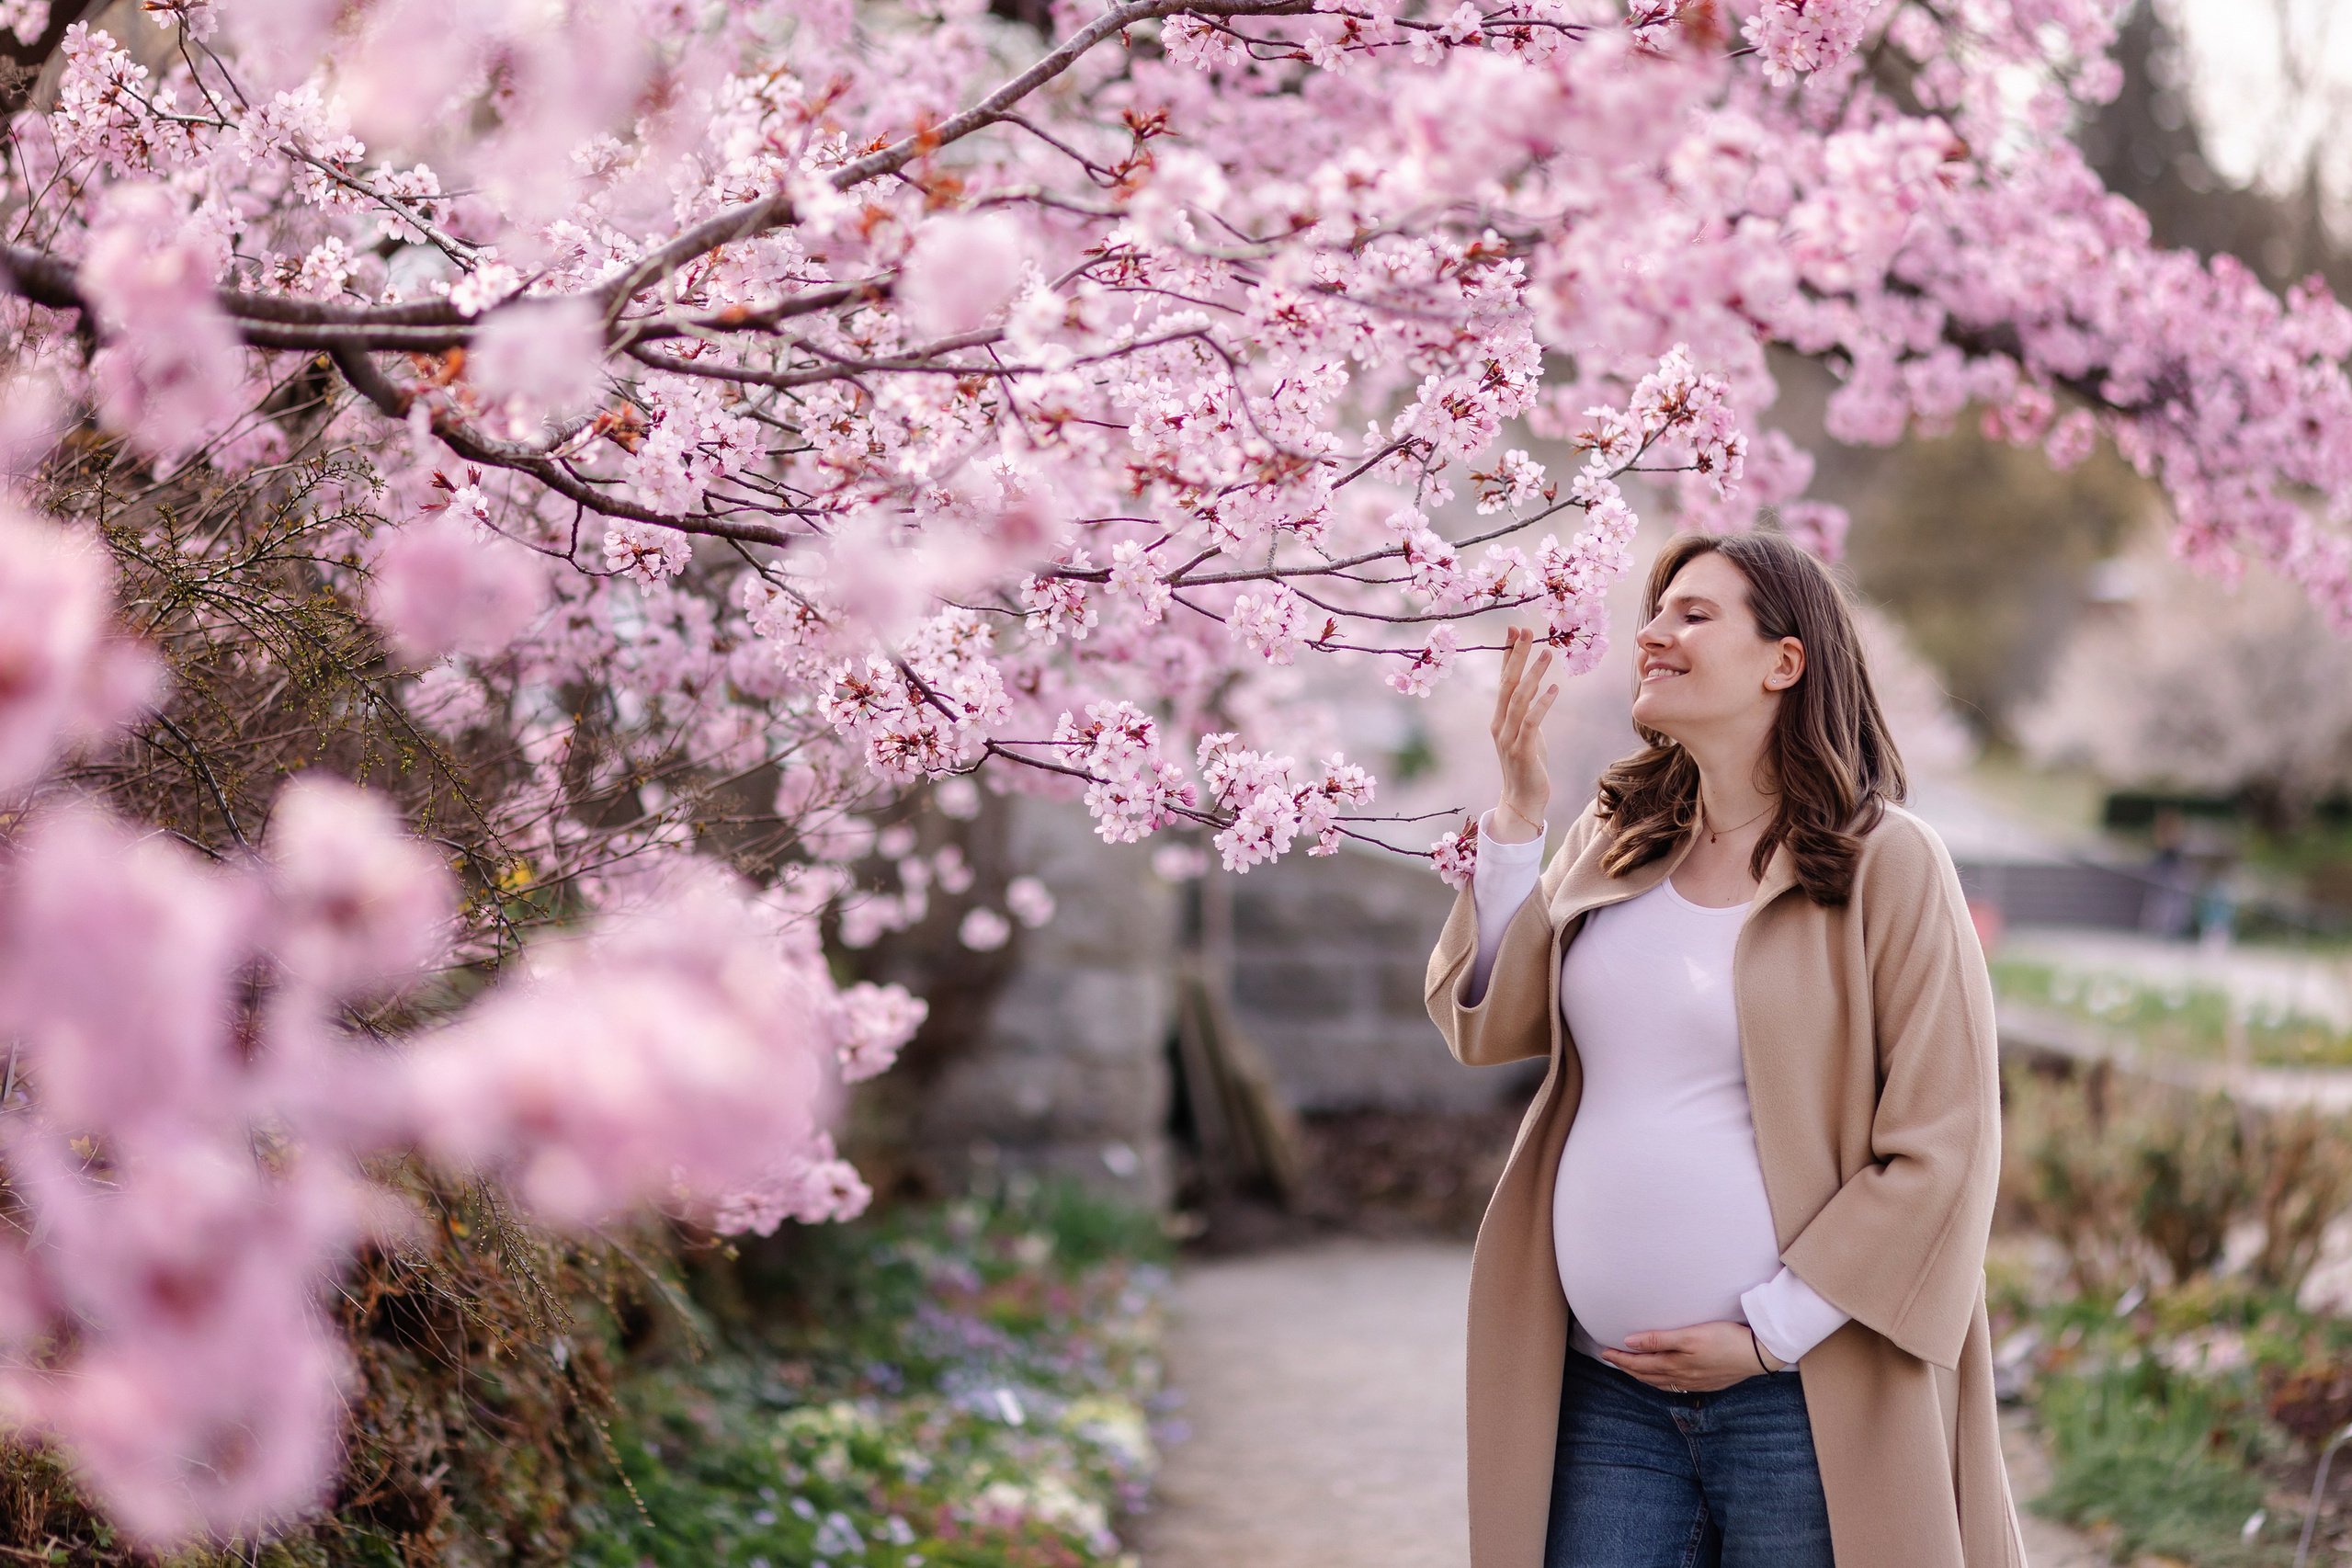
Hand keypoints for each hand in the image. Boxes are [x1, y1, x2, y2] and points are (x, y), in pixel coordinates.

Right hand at [1489, 627, 1557, 843]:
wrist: (1522, 799)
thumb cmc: (1527, 762)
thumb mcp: (1526, 729)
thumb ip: (1526, 706)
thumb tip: (1535, 681)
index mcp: (1499, 716)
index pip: (1502, 678)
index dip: (1507, 654)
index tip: (1513, 629)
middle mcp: (1499, 723)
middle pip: (1506, 683)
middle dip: (1516, 655)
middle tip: (1526, 631)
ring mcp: (1508, 737)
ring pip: (1518, 699)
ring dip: (1532, 674)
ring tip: (1547, 653)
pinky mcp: (1521, 751)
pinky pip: (1531, 722)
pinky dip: (1541, 704)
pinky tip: (1554, 689)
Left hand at [1601, 1321, 1778, 1391]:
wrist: (1758, 1354)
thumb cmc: (1724, 1339)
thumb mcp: (1689, 1335)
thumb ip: (1659, 1339)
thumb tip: (1630, 1342)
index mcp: (1675, 1365)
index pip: (1639, 1365)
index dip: (1621, 1359)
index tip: (1605, 1352)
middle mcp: (1682, 1377)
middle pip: (1647, 1375)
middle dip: (1628, 1368)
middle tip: (1611, 1359)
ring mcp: (1695, 1382)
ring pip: (1660, 1383)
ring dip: (1643, 1376)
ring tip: (1631, 1369)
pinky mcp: (1706, 1382)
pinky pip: (1675, 1386)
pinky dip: (1661, 1382)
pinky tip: (1662, 1379)